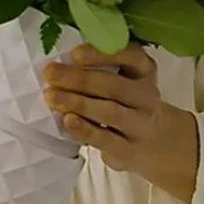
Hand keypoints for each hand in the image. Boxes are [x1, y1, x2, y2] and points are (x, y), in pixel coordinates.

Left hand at [43, 43, 198, 202]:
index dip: (102, 54)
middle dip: (78, 78)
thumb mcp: (123, 82)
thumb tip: (61, 66)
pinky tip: (67, 120)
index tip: (75, 53)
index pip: (130, 56)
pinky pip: (104, 139)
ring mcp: (139, 125)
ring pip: (109, 112)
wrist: (153, 143)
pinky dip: (84, 130)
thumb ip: (100, 71)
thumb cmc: (126, 105)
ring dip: (77, 103)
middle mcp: (146, 97)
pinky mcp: (127, 150)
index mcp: (145, 71)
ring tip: (51, 96)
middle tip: (50, 73)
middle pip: (113, 86)